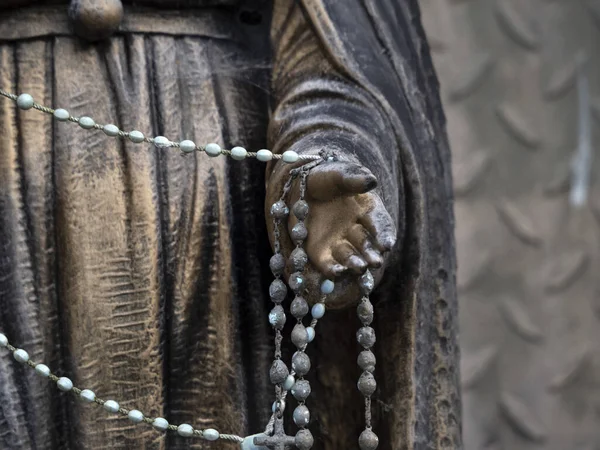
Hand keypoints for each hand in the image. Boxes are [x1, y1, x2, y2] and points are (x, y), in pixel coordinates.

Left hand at [266, 159, 396, 308]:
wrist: (298, 186)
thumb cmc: (324, 178)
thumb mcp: (337, 174)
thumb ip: (353, 178)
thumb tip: (372, 181)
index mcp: (366, 209)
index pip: (380, 223)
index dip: (384, 234)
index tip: (387, 244)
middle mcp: (355, 229)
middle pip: (366, 244)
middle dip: (372, 253)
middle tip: (376, 261)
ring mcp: (338, 242)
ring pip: (350, 256)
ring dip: (355, 263)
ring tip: (360, 268)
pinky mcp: (320, 253)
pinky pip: (328, 264)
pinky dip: (334, 270)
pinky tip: (338, 272)